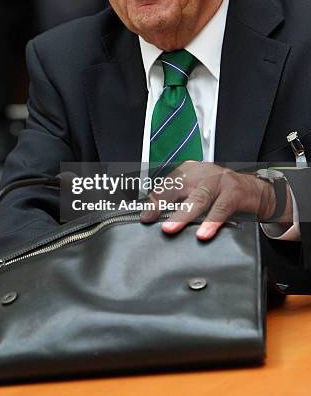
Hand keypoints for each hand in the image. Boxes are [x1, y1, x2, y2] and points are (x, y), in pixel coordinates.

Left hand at [140, 161, 292, 239]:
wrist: (257, 191)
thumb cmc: (223, 193)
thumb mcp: (200, 193)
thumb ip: (182, 202)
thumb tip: (159, 220)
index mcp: (190, 171)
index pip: (166, 184)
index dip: (154, 200)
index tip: (145, 216)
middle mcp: (202, 172)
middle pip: (178, 187)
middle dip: (161, 204)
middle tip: (150, 219)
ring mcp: (219, 181)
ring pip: (198, 197)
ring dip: (183, 214)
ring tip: (172, 227)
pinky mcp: (234, 192)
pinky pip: (221, 208)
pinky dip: (211, 221)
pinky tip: (204, 233)